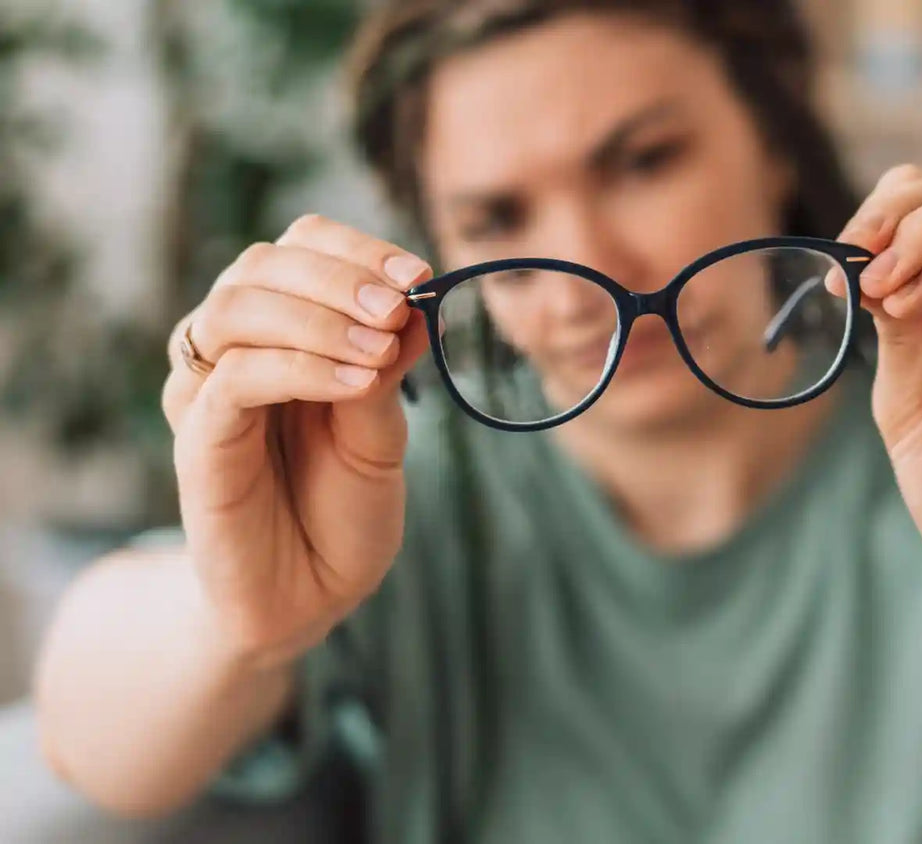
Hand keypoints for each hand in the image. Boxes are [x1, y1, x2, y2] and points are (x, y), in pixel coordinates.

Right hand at [162, 214, 432, 667]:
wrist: (309, 598)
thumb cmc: (342, 510)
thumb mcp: (382, 432)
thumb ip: (388, 368)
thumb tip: (418, 302)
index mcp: (281, 332)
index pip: (298, 248)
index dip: (355, 249)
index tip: (420, 271)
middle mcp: (233, 350)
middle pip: (261, 264)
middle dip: (340, 275)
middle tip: (402, 304)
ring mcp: (207, 393)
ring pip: (237, 308)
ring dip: (320, 317)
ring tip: (382, 350)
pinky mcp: (198, 441)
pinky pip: (234, 379)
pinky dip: (300, 368)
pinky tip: (357, 383)